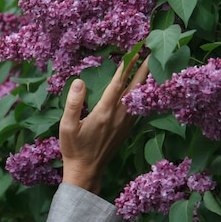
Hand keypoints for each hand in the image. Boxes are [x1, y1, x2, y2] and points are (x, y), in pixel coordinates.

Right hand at [59, 55, 149, 192]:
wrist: (86, 171)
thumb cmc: (73, 149)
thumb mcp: (66, 127)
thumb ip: (73, 103)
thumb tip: (79, 81)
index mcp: (104, 112)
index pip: (118, 83)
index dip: (127, 65)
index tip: (136, 50)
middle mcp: (118, 115)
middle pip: (135, 87)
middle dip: (145, 67)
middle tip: (154, 51)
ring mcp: (125, 123)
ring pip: (139, 97)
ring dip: (147, 79)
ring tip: (153, 65)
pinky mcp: (126, 129)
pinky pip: (138, 107)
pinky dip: (144, 95)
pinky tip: (146, 90)